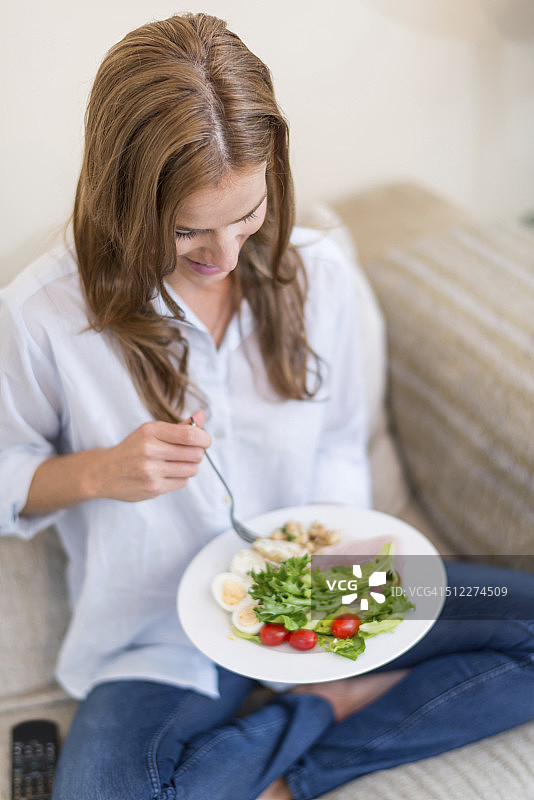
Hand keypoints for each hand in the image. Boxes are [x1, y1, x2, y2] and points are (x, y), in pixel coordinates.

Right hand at [94, 409, 210, 501]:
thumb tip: (202, 415)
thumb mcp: (152, 432)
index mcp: (151, 431)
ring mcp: (150, 471)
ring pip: (192, 469)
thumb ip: (180, 426)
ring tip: (177, 463)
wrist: (105, 472)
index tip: (205, 441)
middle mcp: (150, 450)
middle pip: (195, 453)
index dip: (204, 439)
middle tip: (189, 453)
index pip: (190, 435)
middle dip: (198, 453)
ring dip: (190, 466)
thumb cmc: (134, 449)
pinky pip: (182, 482)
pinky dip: (181, 477)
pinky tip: (168, 473)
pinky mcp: (153, 488)